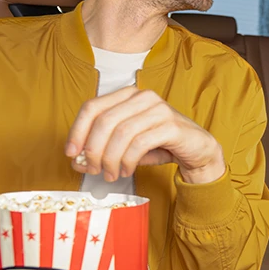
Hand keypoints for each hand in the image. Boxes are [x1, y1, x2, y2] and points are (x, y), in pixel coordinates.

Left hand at [65, 87, 225, 183]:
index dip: (77, 131)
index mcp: (129, 94)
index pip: (92, 107)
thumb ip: (103, 146)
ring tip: (111, 174)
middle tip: (92, 169)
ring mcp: (159, 109)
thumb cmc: (161, 144)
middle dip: (93, 150)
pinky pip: (140, 144)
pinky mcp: (171, 126)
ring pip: (121, 133)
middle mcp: (143, 97)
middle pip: (104, 121)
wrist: (197, 150)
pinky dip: (128, 161)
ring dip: (111, 159)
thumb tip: (76, 159)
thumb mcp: (127, 143)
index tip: (71, 153)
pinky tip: (127, 170)